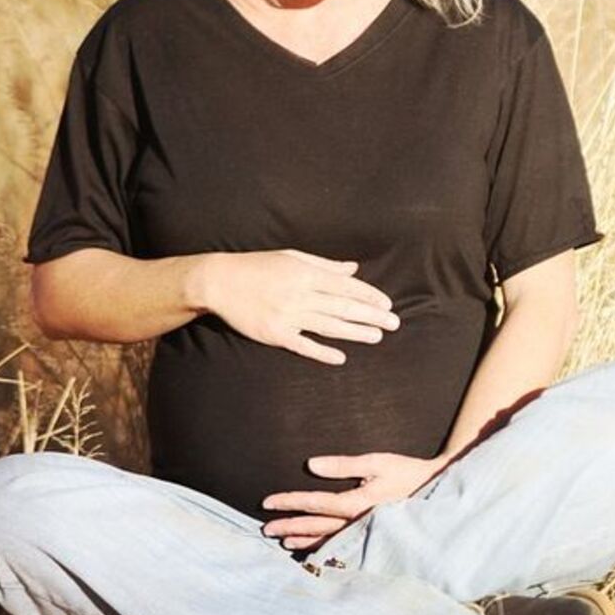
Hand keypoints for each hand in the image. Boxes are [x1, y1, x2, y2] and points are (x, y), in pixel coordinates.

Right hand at [198, 249, 400, 363]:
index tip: (387, 305)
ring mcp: (288, 315)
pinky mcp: (275, 334)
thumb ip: (325, 265)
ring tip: (377, 337)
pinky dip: (323, 352)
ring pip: (329, 326)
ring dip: (355, 333)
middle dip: (371, 316)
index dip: (369, 296)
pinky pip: (303, 345)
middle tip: (394, 324)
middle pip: (343, 307)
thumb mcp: (292, 257)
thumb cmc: (258, 266)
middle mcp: (300, 294)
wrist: (220, 282)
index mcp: (306, 273)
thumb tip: (353, 269)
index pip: (346, 286)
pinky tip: (341, 357)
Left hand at [260, 451, 448, 550]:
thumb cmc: (406, 471)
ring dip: (302, 540)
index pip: (314, 503)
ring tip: (283, 541)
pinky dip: (322, 548)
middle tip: (266, 528)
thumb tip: (312, 465)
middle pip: (315, 527)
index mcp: (356, 502)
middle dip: (288, 526)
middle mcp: (357, 522)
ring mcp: (364, 533)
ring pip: (326, 541)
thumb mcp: (376, 461)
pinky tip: (311, 549)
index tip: (268, 502)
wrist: (435, 489)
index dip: (289, 502)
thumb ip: (343, 464)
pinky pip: (340, 547)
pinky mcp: (370, 537)